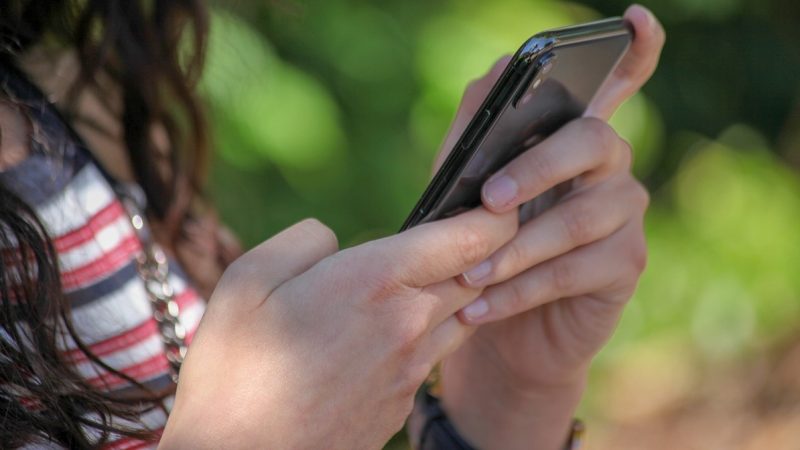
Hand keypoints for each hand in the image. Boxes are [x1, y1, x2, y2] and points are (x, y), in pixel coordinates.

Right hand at [159, 208, 516, 448]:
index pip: (471, 238)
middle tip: (461, 232)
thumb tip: (335, 240)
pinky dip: (424, 334)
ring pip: (459, 316)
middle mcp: (408, 324)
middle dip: (480, 251)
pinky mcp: (403, 404)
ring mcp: (410, 370)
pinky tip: (385, 334)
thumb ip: (304, 241)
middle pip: (477, 275)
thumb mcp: (249, 281)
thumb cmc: (235, 372)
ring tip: (418, 281)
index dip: (497, 216)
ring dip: (453, 293)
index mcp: (375, 282)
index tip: (498, 202)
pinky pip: (430, 355)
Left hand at [432, 5, 665, 448]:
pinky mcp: (627, 264)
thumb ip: (476, 135)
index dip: (634, 49)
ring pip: (579, 217)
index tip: (635, 17)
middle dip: (537, 168)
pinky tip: (481, 308)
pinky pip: (573, 271)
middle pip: (593, 141)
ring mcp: (624, 213)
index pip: (617, 81)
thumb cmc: (481, 245)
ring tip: (469, 275)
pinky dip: (518, 291)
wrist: (497, 327)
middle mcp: (609, 165)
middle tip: (490, 200)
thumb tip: (493, 77)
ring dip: (516, 248)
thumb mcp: (464, 189)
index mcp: (570, 137)